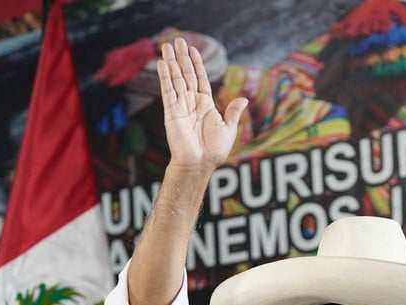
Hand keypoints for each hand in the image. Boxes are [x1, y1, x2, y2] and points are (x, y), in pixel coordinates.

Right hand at [158, 37, 247, 172]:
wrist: (200, 164)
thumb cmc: (214, 150)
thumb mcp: (228, 128)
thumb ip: (232, 112)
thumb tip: (243, 98)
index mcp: (205, 105)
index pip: (199, 79)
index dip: (196, 64)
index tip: (192, 49)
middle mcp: (191, 103)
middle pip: (185, 75)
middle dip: (181, 57)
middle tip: (177, 40)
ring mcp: (180, 106)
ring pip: (175, 79)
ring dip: (171, 62)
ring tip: (166, 45)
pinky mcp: (171, 112)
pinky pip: (167, 91)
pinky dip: (164, 77)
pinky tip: (162, 63)